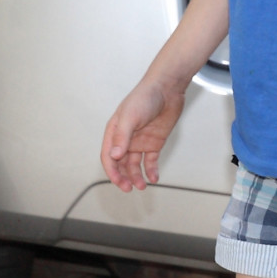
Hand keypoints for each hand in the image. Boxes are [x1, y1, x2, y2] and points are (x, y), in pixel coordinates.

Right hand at [102, 75, 186, 189]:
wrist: (167, 89)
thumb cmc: (145, 97)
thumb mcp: (130, 117)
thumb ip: (122, 137)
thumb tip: (114, 156)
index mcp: (114, 132)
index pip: (108, 156)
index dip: (112, 172)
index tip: (119, 183)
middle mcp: (126, 138)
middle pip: (120, 164)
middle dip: (123, 177)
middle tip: (130, 188)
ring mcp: (140, 141)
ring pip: (134, 165)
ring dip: (136, 176)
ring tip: (142, 186)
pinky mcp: (154, 142)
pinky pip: (150, 161)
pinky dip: (151, 171)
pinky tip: (154, 178)